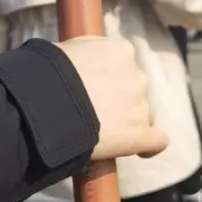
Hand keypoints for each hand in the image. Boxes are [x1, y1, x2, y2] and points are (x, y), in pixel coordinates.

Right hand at [57, 37, 167, 161]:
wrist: (44, 106)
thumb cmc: (46, 76)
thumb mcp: (65, 50)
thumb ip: (86, 53)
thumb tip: (83, 62)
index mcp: (121, 52)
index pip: (124, 64)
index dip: (111, 78)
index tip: (97, 88)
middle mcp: (136, 76)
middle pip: (135, 89)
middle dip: (120, 100)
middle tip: (95, 111)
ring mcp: (140, 107)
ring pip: (142, 115)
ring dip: (127, 122)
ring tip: (102, 133)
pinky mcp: (139, 135)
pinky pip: (156, 141)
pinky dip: (149, 146)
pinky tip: (140, 151)